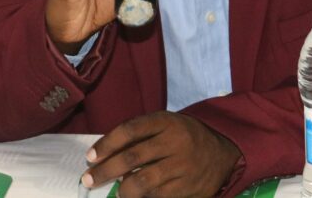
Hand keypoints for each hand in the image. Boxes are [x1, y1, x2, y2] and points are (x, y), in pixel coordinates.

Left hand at [82, 111, 240, 197]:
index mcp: (166, 122)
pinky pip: (158, 197)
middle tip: (89, 179)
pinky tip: (136, 197)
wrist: (223, 153)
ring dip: (123, 190)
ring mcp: (183, 167)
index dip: (107, 143)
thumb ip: (140, 136)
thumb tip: (104, 156)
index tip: (90, 156)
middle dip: (106, 170)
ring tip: (118, 192)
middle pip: (132, 157)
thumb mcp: (166, 126)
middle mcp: (175, 142)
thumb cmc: (183, 138)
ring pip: (143, 182)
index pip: (130, 130)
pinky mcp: (189, 188)